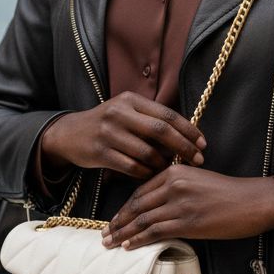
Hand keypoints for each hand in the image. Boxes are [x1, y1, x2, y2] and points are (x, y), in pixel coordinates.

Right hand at [40, 93, 205, 179]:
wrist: (69, 134)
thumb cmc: (107, 124)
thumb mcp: (126, 111)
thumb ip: (151, 119)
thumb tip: (187, 134)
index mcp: (131, 100)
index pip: (167, 114)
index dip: (188, 129)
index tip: (203, 143)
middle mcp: (120, 113)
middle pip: (161, 131)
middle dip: (183, 147)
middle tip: (198, 159)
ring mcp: (109, 133)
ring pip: (148, 152)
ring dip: (164, 163)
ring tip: (171, 168)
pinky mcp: (101, 153)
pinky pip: (132, 167)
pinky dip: (146, 172)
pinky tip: (152, 174)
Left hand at [102, 165, 273, 248]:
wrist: (252, 201)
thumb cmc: (228, 193)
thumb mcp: (197, 180)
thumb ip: (175, 188)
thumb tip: (154, 207)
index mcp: (175, 172)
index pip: (140, 191)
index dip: (124, 208)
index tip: (114, 219)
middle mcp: (174, 185)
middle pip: (137, 205)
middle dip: (118, 222)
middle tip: (105, 234)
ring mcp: (180, 204)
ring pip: (143, 220)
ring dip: (124, 234)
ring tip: (111, 243)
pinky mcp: (188, 222)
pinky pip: (156, 232)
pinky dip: (140, 240)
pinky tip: (130, 246)